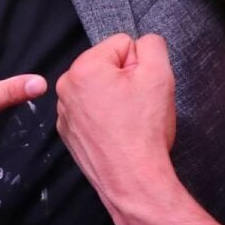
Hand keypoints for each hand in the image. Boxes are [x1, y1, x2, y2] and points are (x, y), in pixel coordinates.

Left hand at [56, 34, 175, 224]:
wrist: (133, 181)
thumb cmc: (144, 130)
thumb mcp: (160, 74)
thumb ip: (152, 45)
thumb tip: (143, 43)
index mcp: (83, 67)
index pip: (123, 44)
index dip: (140, 65)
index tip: (142, 89)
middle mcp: (66, 87)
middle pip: (108, 66)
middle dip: (126, 81)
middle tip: (137, 107)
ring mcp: (64, 112)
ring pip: (101, 89)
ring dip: (116, 99)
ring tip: (128, 122)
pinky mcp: (69, 133)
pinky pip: (92, 111)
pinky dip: (105, 118)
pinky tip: (117, 134)